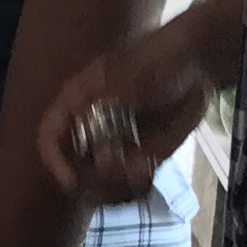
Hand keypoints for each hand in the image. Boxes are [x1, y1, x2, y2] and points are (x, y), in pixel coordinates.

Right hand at [29, 5, 220, 212]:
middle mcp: (90, 128)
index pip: (50, 137)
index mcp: (78, 103)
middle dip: (92, 182)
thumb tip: (97, 144)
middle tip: (119, 176)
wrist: (196, 65)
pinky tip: (151, 168)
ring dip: (116, 187)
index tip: (72, 182)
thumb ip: (112, 110)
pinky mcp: (139, 156)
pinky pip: (129, 184)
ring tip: (141, 170)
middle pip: (74, 169)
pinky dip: (137, 185)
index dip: (56, 161)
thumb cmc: (158, 60)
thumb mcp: (133, 77)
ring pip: (101, 184)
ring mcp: (114, 145)